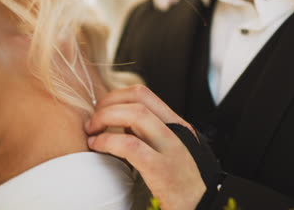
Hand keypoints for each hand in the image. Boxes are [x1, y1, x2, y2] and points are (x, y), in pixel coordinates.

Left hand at [85, 85, 205, 209]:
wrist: (201, 206)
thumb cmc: (181, 183)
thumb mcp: (169, 150)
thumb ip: (150, 135)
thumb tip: (121, 124)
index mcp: (176, 124)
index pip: (143, 94)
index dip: (116, 96)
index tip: (102, 110)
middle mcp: (176, 130)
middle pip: (138, 97)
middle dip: (107, 104)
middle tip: (92, 122)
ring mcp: (172, 147)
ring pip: (136, 114)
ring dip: (105, 118)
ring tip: (92, 133)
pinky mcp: (163, 169)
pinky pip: (130, 145)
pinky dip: (107, 141)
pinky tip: (97, 147)